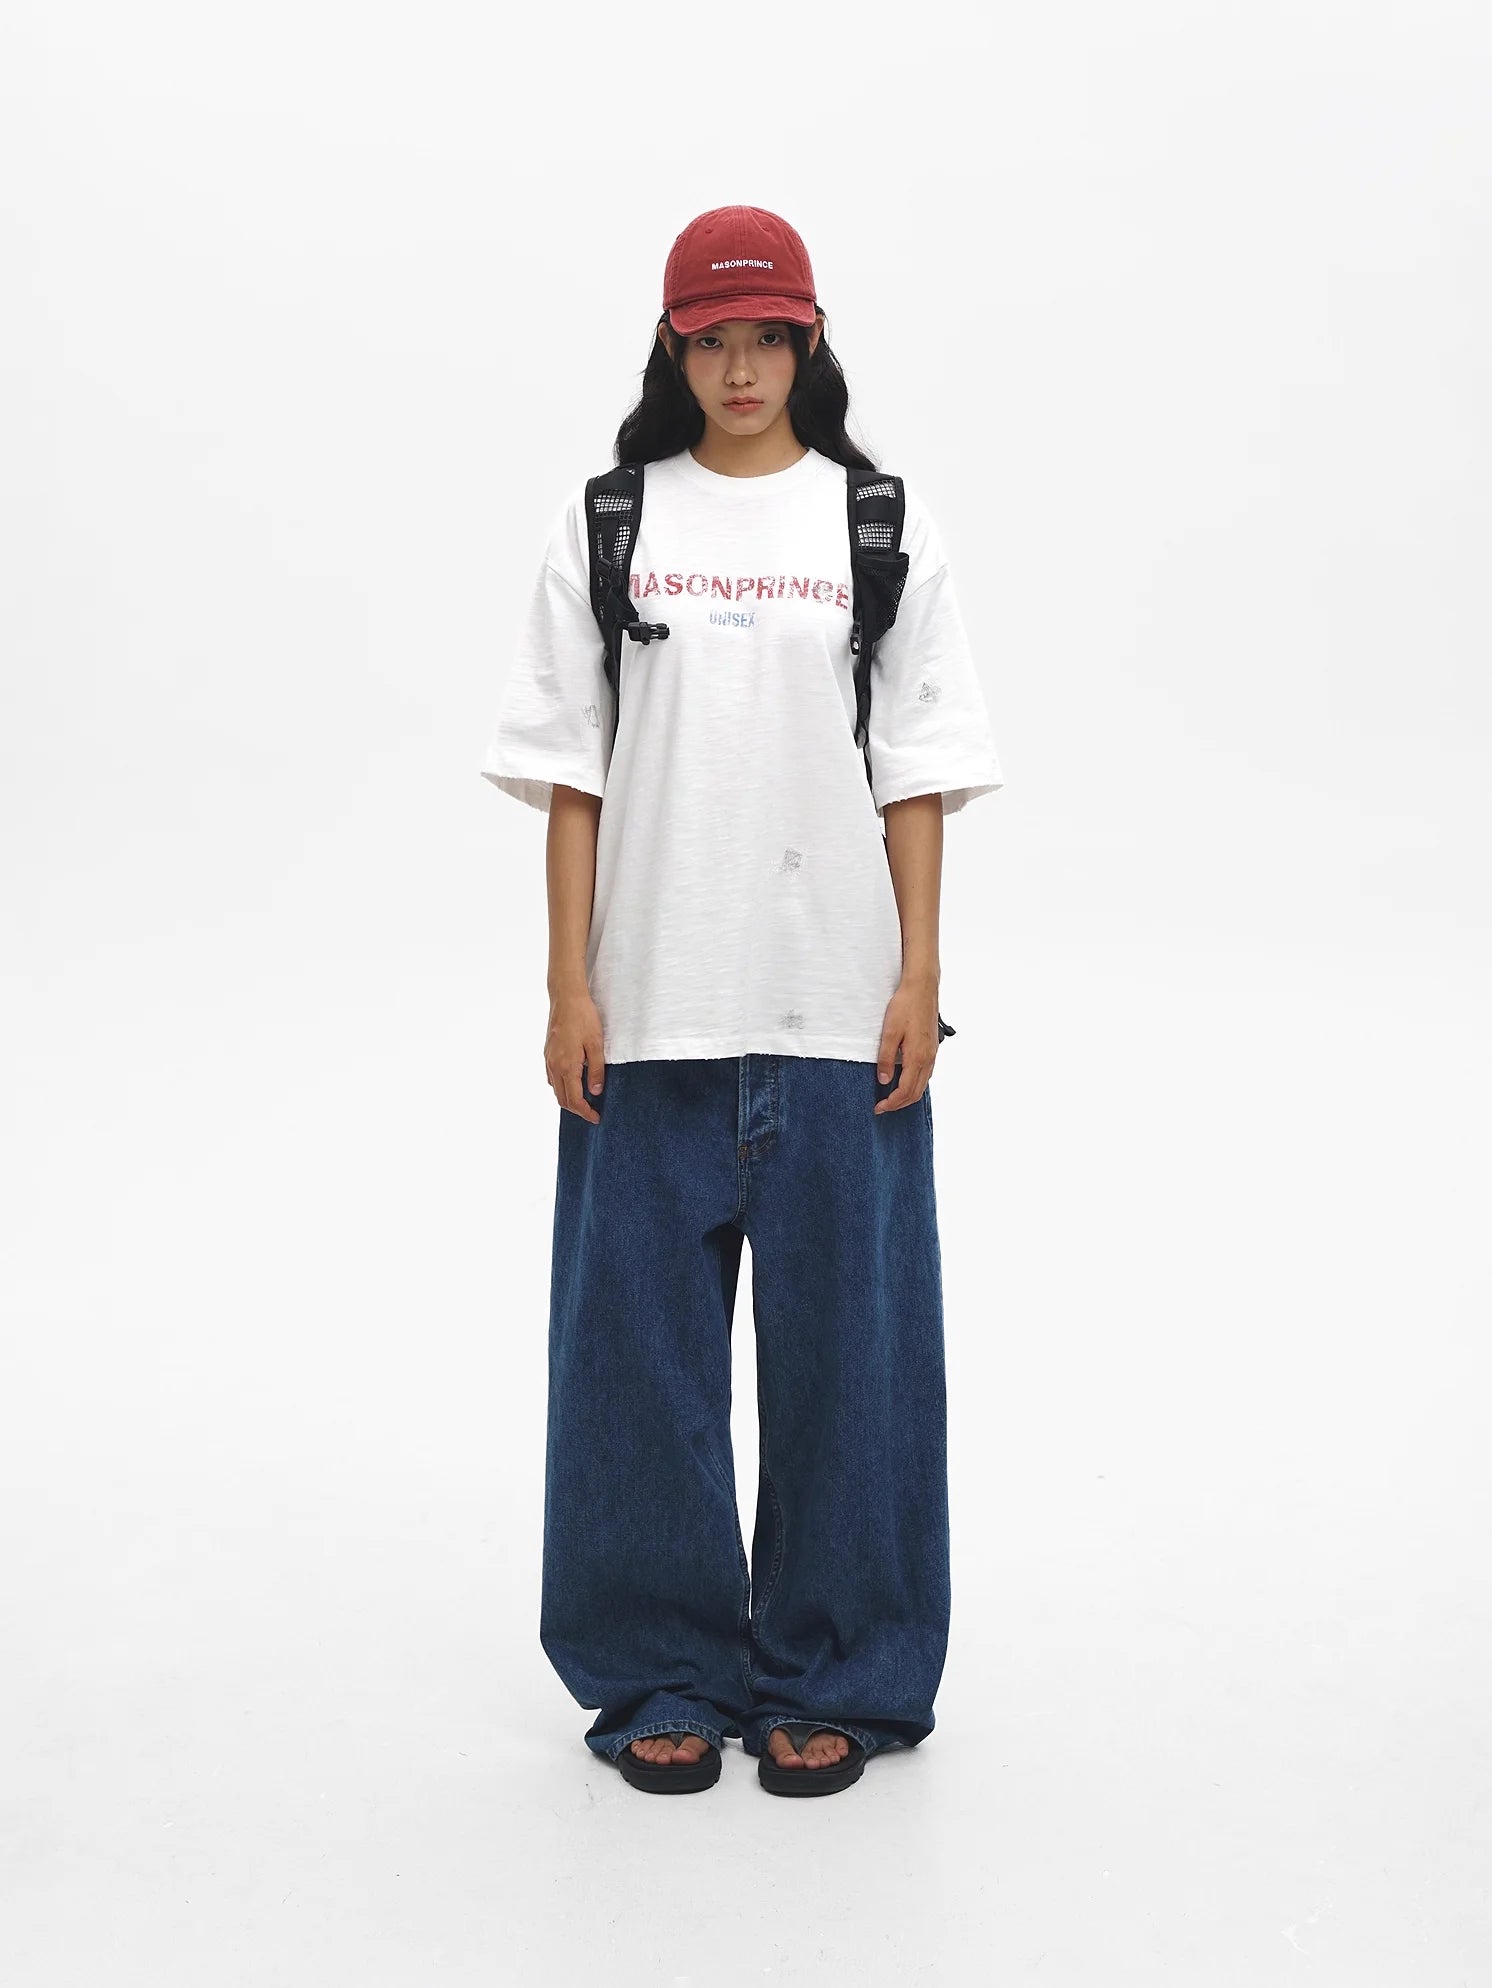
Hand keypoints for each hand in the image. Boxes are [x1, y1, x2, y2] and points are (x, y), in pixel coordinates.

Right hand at [546, 989, 606, 1121]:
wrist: (566, 997)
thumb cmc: (583, 1018)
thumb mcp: (596, 1044)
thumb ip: (596, 1070)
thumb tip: (595, 1091)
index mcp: (566, 1066)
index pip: (574, 1099)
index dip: (585, 1112)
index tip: (596, 1118)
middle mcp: (553, 1066)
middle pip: (562, 1098)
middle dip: (577, 1109)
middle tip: (592, 1112)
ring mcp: (548, 1059)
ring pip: (555, 1089)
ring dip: (568, 1099)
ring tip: (585, 1101)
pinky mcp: (548, 1053)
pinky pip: (552, 1078)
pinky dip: (561, 1087)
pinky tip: (573, 1083)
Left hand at [873, 975, 938, 1112]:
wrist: (922, 988)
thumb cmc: (905, 1006)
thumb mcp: (889, 1032)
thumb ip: (886, 1058)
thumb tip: (884, 1080)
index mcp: (917, 1057)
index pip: (905, 1091)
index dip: (891, 1103)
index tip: (878, 1107)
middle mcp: (928, 1058)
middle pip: (916, 1092)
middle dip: (899, 1104)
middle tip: (882, 1106)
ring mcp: (932, 1053)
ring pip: (922, 1084)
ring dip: (907, 1095)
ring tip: (891, 1097)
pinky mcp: (932, 1047)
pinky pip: (926, 1074)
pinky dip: (914, 1084)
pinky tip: (904, 1080)